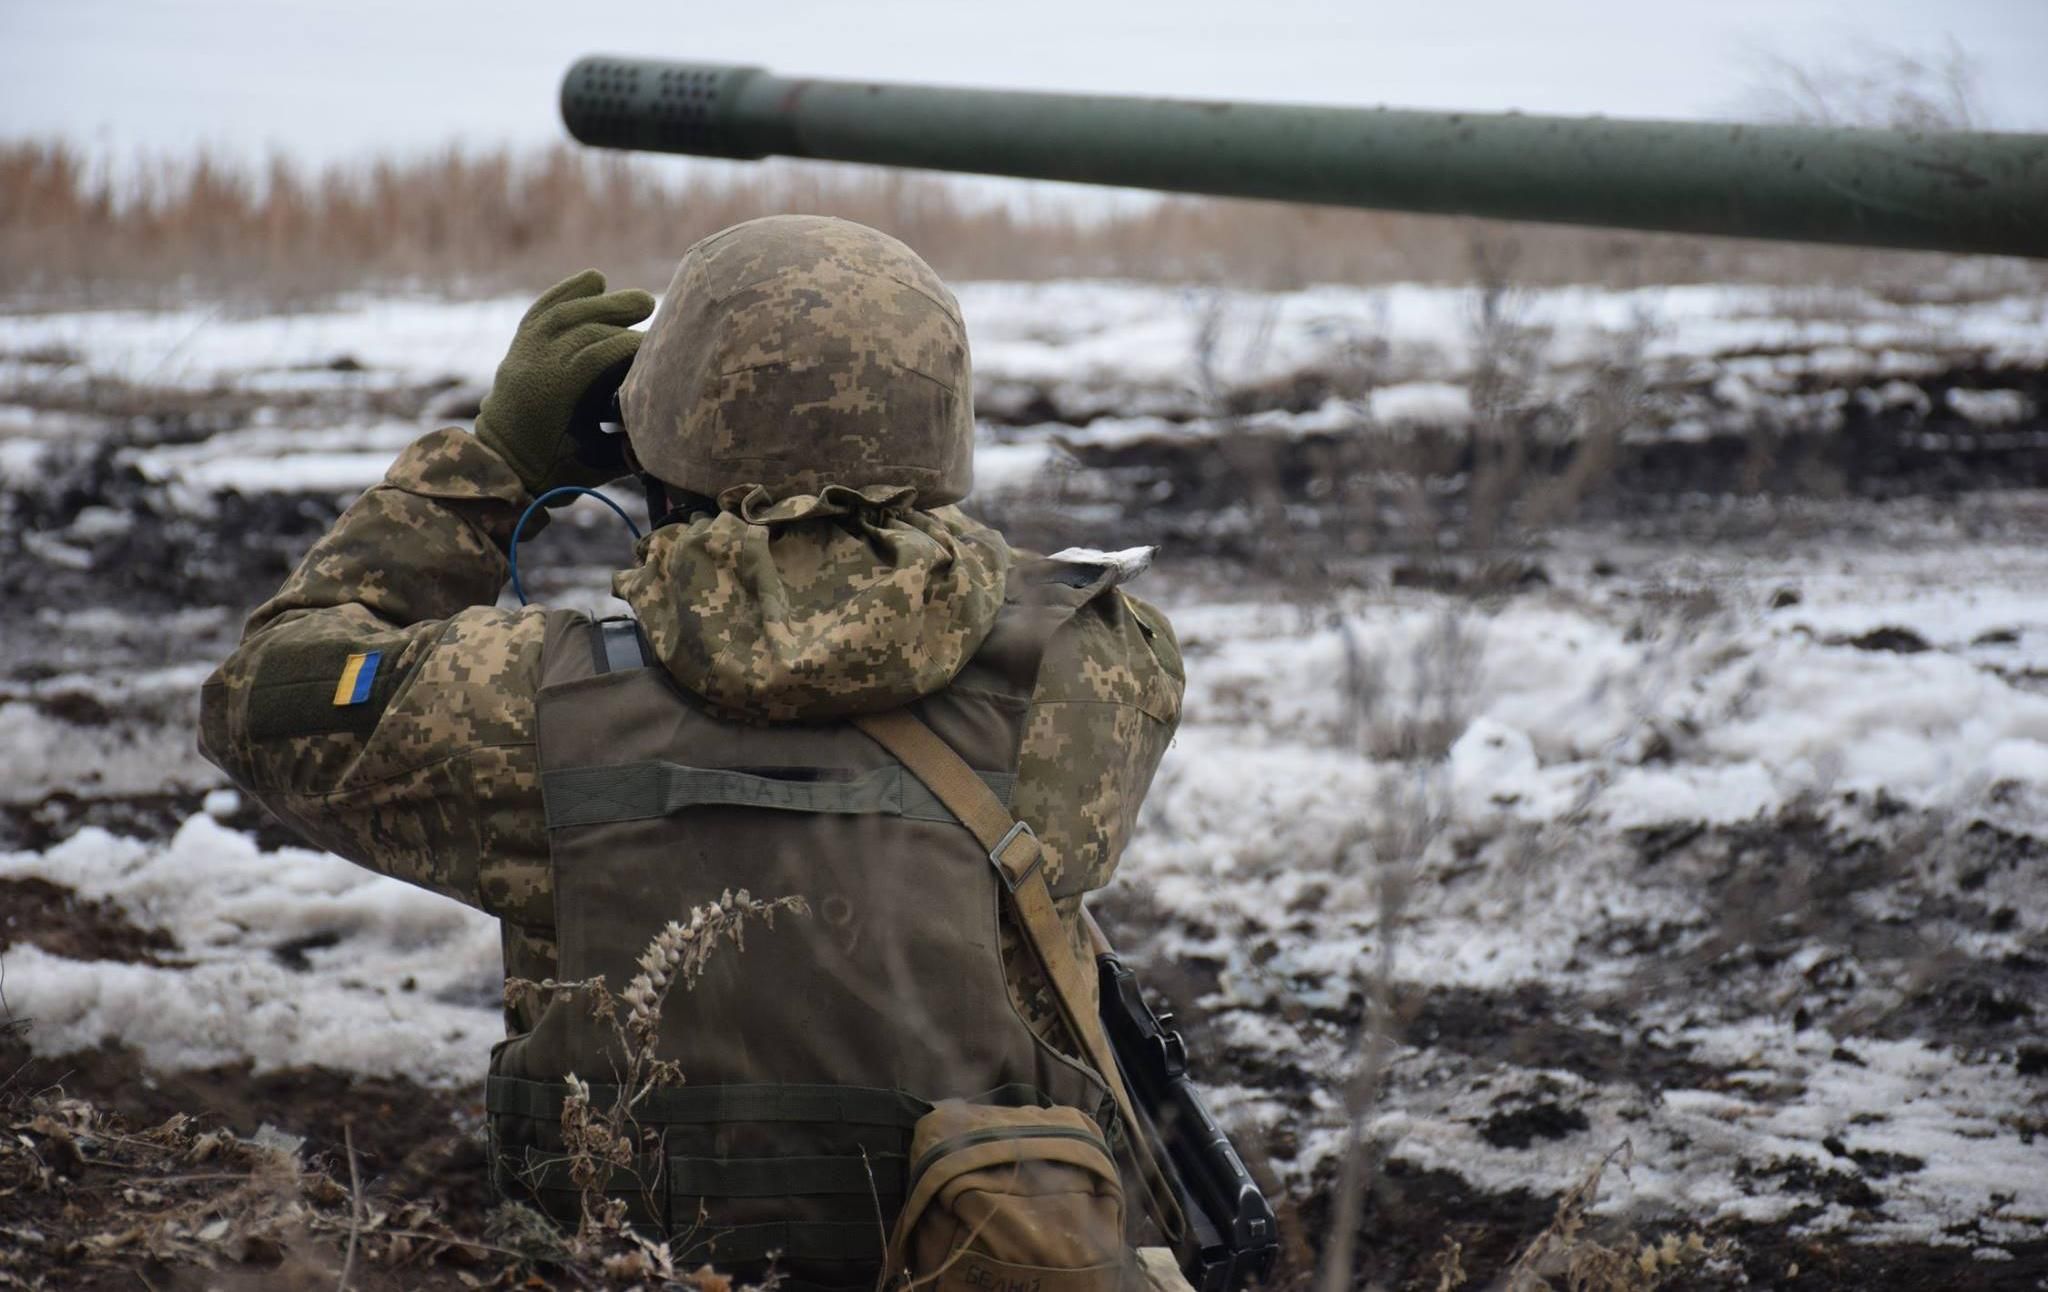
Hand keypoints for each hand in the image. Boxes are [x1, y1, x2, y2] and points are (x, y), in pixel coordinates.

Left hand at [474, 270, 654, 498]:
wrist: (500, 467)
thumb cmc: (552, 473)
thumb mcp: (591, 465)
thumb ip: (627, 447)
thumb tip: (666, 425)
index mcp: (546, 395)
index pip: (593, 354)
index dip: (629, 346)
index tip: (660, 348)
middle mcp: (530, 365)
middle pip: (579, 327)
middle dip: (619, 315)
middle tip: (654, 308)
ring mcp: (522, 353)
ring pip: (562, 313)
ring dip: (602, 302)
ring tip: (639, 300)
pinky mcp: (520, 347)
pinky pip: (543, 310)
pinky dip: (568, 292)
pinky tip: (596, 280)